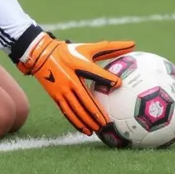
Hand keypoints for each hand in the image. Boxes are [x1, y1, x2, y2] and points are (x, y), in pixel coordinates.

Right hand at [17, 32, 134, 135]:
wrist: (41, 54)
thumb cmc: (69, 51)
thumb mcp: (87, 48)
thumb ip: (109, 48)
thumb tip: (133, 44)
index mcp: (78, 65)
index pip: (94, 72)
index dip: (106, 77)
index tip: (118, 84)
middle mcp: (70, 78)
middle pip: (84, 98)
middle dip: (96, 112)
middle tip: (107, 122)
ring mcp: (61, 88)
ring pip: (75, 108)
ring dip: (87, 120)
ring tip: (98, 128)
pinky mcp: (55, 95)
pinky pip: (67, 111)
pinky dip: (76, 121)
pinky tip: (84, 129)